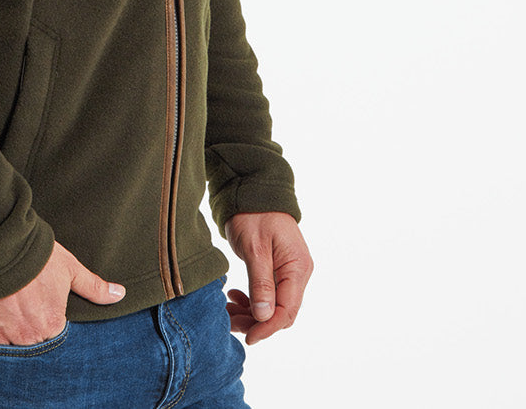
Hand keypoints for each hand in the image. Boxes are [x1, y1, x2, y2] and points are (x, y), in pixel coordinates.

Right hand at [0, 241, 125, 344]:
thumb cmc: (35, 255)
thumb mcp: (68, 268)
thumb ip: (93, 287)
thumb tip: (119, 294)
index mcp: (51, 325)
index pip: (52, 333)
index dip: (46, 317)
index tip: (39, 302)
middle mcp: (26, 337)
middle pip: (29, 341)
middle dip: (26, 326)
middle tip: (21, 301)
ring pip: (5, 343)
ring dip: (5, 328)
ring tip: (4, 302)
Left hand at [224, 211, 312, 344]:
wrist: (252, 189)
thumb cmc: (254, 214)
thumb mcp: (254, 248)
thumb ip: (261, 283)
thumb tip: (264, 316)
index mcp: (297, 268)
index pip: (287, 310)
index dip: (268, 327)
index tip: (248, 336)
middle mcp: (298, 273)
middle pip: (281, 312)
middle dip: (256, 322)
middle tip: (230, 321)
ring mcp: (289, 272)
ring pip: (273, 306)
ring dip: (251, 313)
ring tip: (228, 309)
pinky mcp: (277, 269)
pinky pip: (268, 295)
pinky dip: (252, 300)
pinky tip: (234, 296)